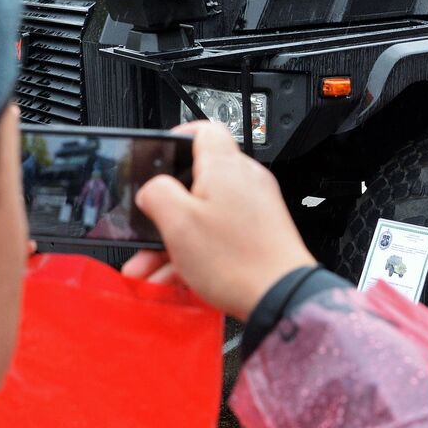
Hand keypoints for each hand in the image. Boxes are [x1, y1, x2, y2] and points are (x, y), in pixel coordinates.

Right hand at [122, 122, 313, 320]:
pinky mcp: (261, 232)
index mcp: (225, 168)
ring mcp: (256, 208)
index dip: (177, 138)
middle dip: (166, 211)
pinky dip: (195, 253)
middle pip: (196, 182)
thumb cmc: (237, 261)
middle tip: (147, 231)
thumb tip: (152, 188)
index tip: (158, 156)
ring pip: (204, 215)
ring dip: (174, 241)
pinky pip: (219, 235)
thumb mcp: (179, 223)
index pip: (204, 131)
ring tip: (150, 269)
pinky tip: (175, 279)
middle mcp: (244, 182)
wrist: (280, 297)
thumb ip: (157, 194)